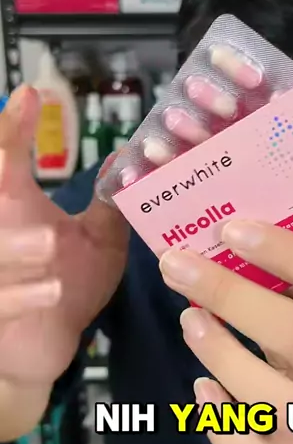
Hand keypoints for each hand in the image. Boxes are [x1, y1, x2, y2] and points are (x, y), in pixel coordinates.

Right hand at [0, 85, 127, 387]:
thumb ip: (108, 203)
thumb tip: (129, 158)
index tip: (30, 96)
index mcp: (13, 208)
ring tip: (48, 243)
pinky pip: (1, 304)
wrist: (41, 347)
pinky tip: (51, 290)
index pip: (5, 160)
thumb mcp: (97, 241)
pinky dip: (21, 298)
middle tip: (6, 158)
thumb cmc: (65, 287)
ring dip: (14, 248)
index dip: (13, 128)